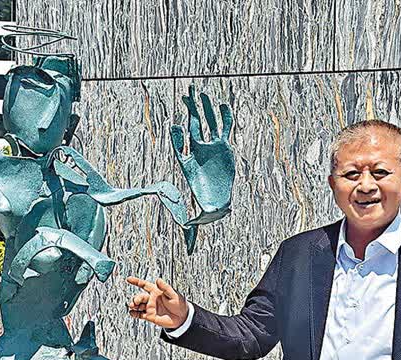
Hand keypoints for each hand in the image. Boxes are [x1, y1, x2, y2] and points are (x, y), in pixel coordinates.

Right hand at [125, 276, 187, 329]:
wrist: (182, 317)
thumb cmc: (179, 303)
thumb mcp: (173, 294)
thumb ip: (165, 287)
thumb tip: (158, 279)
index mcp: (156, 291)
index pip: (144, 285)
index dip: (136, 282)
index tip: (128, 279)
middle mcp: (151, 299)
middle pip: (140, 297)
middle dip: (136, 298)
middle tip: (136, 301)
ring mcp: (150, 308)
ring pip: (138, 306)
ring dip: (133, 305)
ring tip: (132, 306)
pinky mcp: (150, 316)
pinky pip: (139, 314)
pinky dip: (134, 314)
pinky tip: (132, 313)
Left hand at [171, 85, 235, 225]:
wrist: (219, 200)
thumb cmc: (205, 203)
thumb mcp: (197, 209)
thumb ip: (193, 216)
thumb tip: (188, 225)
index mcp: (190, 162)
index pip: (181, 146)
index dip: (178, 137)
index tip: (176, 128)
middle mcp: (199, 150)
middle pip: (194, 126)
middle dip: (191, 110)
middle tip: (187, 93)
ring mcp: (212, 147)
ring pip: (208, 123)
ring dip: (206, 109)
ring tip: (202, 93)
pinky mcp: (224, 147)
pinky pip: (224, 128)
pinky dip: (224, 117)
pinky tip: (223, 105)